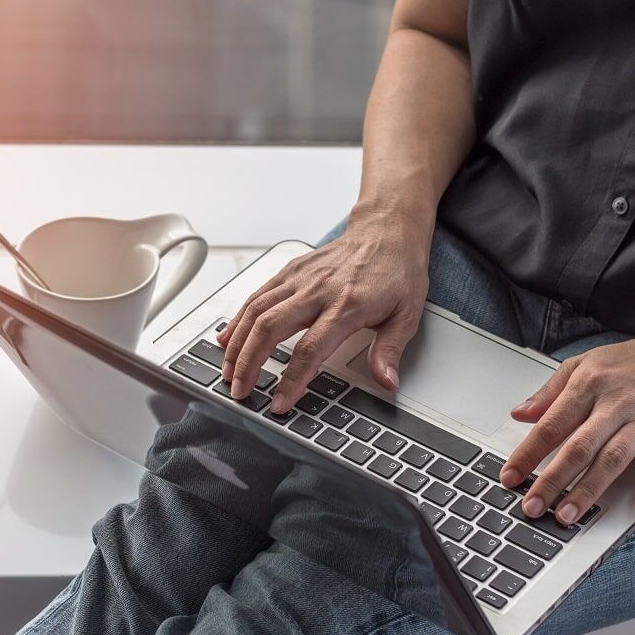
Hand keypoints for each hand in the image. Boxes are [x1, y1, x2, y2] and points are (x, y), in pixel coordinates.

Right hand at [216, 208, 430, 412]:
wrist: (386, 231)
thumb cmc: (396, 272)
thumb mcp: (407, 314)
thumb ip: (390, 350)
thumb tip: (386, 382)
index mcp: (347, 305)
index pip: (311, 349)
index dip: (292, 379)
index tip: (279, 402)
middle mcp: (318, 290)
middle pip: (270, 328)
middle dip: (249, 363)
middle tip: (239, 390)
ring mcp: (299, 278)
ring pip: (256, 311)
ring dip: (236, 344)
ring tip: (227, 370)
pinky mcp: (290, 271)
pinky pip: (257, 296)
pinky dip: (238, 319)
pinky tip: (227, 338)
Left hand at [501, 326, 634, 524]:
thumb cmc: (629, 362)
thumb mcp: (582, 364)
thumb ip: (549, 392)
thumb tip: (519, 414)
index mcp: (586, 386)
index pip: (550, 425)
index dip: (527, 453)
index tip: (509, 476)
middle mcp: (613, 405)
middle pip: (578, 448)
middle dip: (552, 480)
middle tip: (533, 505)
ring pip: (612, 459)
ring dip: (589, 490)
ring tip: (568, 515)